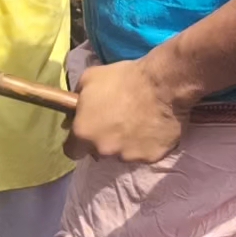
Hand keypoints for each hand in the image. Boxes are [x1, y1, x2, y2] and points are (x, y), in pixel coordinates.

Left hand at [65, 58, 186, 162]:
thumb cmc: (124, 78)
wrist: (163, 86)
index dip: (78, 141)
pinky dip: (146, 143)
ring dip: (126, 141)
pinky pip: (144, 153)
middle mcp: (103, 150)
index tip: (87, 131)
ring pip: (122, 153)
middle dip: (104, 139)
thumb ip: (79, 99)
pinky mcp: (150, 158)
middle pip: (99, 151)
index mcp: (84, 132)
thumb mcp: (90, 78)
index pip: (71, 151)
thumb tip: (77, 108)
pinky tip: (153, 127)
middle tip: (117, 120)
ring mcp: (127, 157)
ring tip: (139, 122)